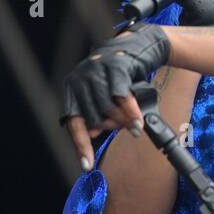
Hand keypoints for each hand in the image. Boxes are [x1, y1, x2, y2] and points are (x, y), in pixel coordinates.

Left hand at [60, 22, 170, 167]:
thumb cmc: (122, 74)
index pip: (74, 123)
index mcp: (73, 88)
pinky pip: (122, 97)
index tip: (87, 166)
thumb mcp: (106, 95)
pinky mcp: (114, 67)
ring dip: (123, 122)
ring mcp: (96, 71)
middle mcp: (80, 79)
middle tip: (126, 129)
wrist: (140, 46)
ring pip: (107, 110)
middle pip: (94, 118)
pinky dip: (132, 113)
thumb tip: (90, 132)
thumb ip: (97, 113)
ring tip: (134, 127)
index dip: (81, 146)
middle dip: (111, 128)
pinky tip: (138, 123)